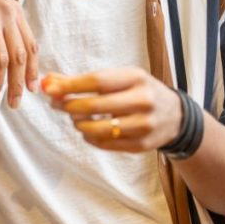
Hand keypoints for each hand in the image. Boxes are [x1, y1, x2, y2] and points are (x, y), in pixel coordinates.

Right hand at [0, 0, 37, 108]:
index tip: (30, 89)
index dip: (33, 70)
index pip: (31, 45)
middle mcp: (6, 14)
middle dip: (17, 85)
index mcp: (14, 10)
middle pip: (19, 57)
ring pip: (1, 61)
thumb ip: (3, 27)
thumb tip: (11, 58)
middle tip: (13, 104)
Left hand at [43, 67, 182, 151]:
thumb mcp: (120, 79)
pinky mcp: (141, 145)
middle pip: (96, 105)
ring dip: (79, 124)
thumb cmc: (139, 92)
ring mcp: (144, 125)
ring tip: (75, 118)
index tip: (50, 88)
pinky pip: (105, 144)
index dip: (71, 85)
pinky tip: (88, 130)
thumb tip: (49, 80)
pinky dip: (90, 137)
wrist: (175, 116)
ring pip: (99, 128)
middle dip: (70, 105)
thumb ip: (84, 80)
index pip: (97, 81)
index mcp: (137, 78)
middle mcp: (143, 100)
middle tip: (56, 104)